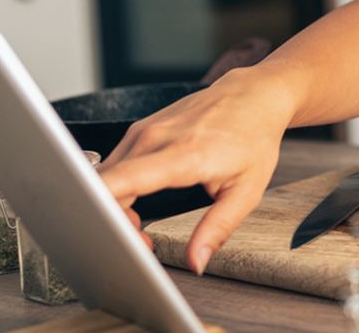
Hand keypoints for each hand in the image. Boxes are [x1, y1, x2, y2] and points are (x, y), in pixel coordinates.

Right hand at [99, 67, 293, 274]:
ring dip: (113, 206)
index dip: (105, 212)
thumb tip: (196, 262)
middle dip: (112, 221)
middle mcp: (156, 137)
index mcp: (184, 154)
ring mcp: (144, 130)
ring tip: (143, 223)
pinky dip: (118, 188)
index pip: (123, 180)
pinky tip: (140, 199)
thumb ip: (217, 229)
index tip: (119, 239)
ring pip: (104, 176)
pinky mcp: (139, 129)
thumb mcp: (246, 192)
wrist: (253, 96)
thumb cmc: (253, 139)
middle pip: (105, 185)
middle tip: (143, 242)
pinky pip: (114, 164)